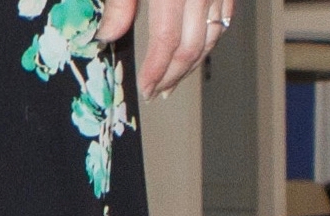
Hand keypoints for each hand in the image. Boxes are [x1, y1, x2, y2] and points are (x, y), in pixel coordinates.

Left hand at [97, 0, 232, 98]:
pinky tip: (195, 54)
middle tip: (156, 93)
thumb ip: (121, 4)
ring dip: (191, 66)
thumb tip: (106, 36)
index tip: (145, 90)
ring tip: (172, 82)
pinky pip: (223, 23)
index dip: (155, 71)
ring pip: (209, 41)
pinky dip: (208, 44)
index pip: (166, 42)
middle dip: (172, 77)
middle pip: (190, 49)